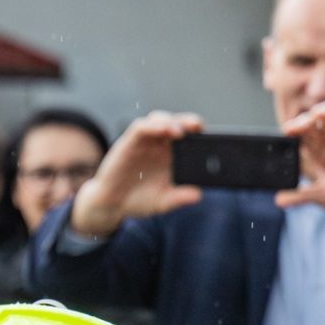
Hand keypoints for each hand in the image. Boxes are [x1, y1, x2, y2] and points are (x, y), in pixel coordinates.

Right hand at [69, 111, 204, 237]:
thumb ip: (179, 198)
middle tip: (198, 127)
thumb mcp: (162, 202)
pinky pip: (140, 127)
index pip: (188, 136)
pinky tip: (162, 130)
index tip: (212, 136)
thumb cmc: (139, 201)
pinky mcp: (128, 142)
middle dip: (188, 122)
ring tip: (179, 131)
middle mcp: (159, 145)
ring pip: (159, 119)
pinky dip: (152, 125)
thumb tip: (198, 195)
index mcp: (172, 156)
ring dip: (170, 121)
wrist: (112, 204)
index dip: (199, 133)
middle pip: (176, 123)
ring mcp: (144, 142)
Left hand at [278, 102, 324, 244]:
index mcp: (322, 153)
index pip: (306, 135)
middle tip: (295, 127)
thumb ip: (300, 196)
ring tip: (317, 113)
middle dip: (307, 121)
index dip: (296, 130)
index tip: (285, 132)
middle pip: (320, 123)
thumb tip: (278, 200)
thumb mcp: (321, 197)